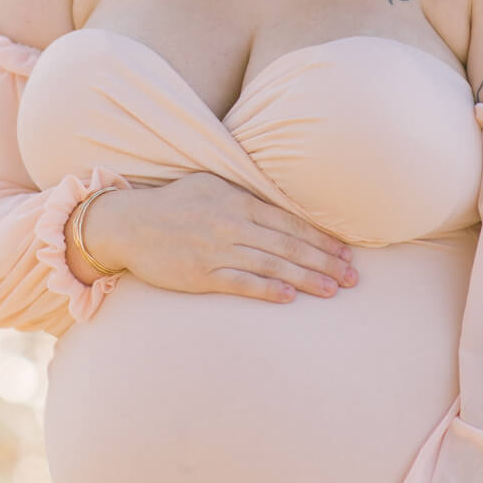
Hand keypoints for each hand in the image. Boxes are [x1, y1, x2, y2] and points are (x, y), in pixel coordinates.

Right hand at [76, 172, 359, 303]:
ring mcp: (216, 250)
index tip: (346, 251)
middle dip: (324, 261)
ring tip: (333, 290)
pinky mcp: (200, 275)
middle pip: (288, 245)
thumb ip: (247, 196)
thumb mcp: (213, 185)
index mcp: (238, 201)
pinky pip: (240, 283)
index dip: (321, 238)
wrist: (129, 225)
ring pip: (271, 265)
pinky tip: (289, 297)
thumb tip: (284, 208)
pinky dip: (266, 289)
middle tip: (353, 276)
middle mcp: (232, 224)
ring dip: (305, 279)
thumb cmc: (175, 203)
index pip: (290, 221)